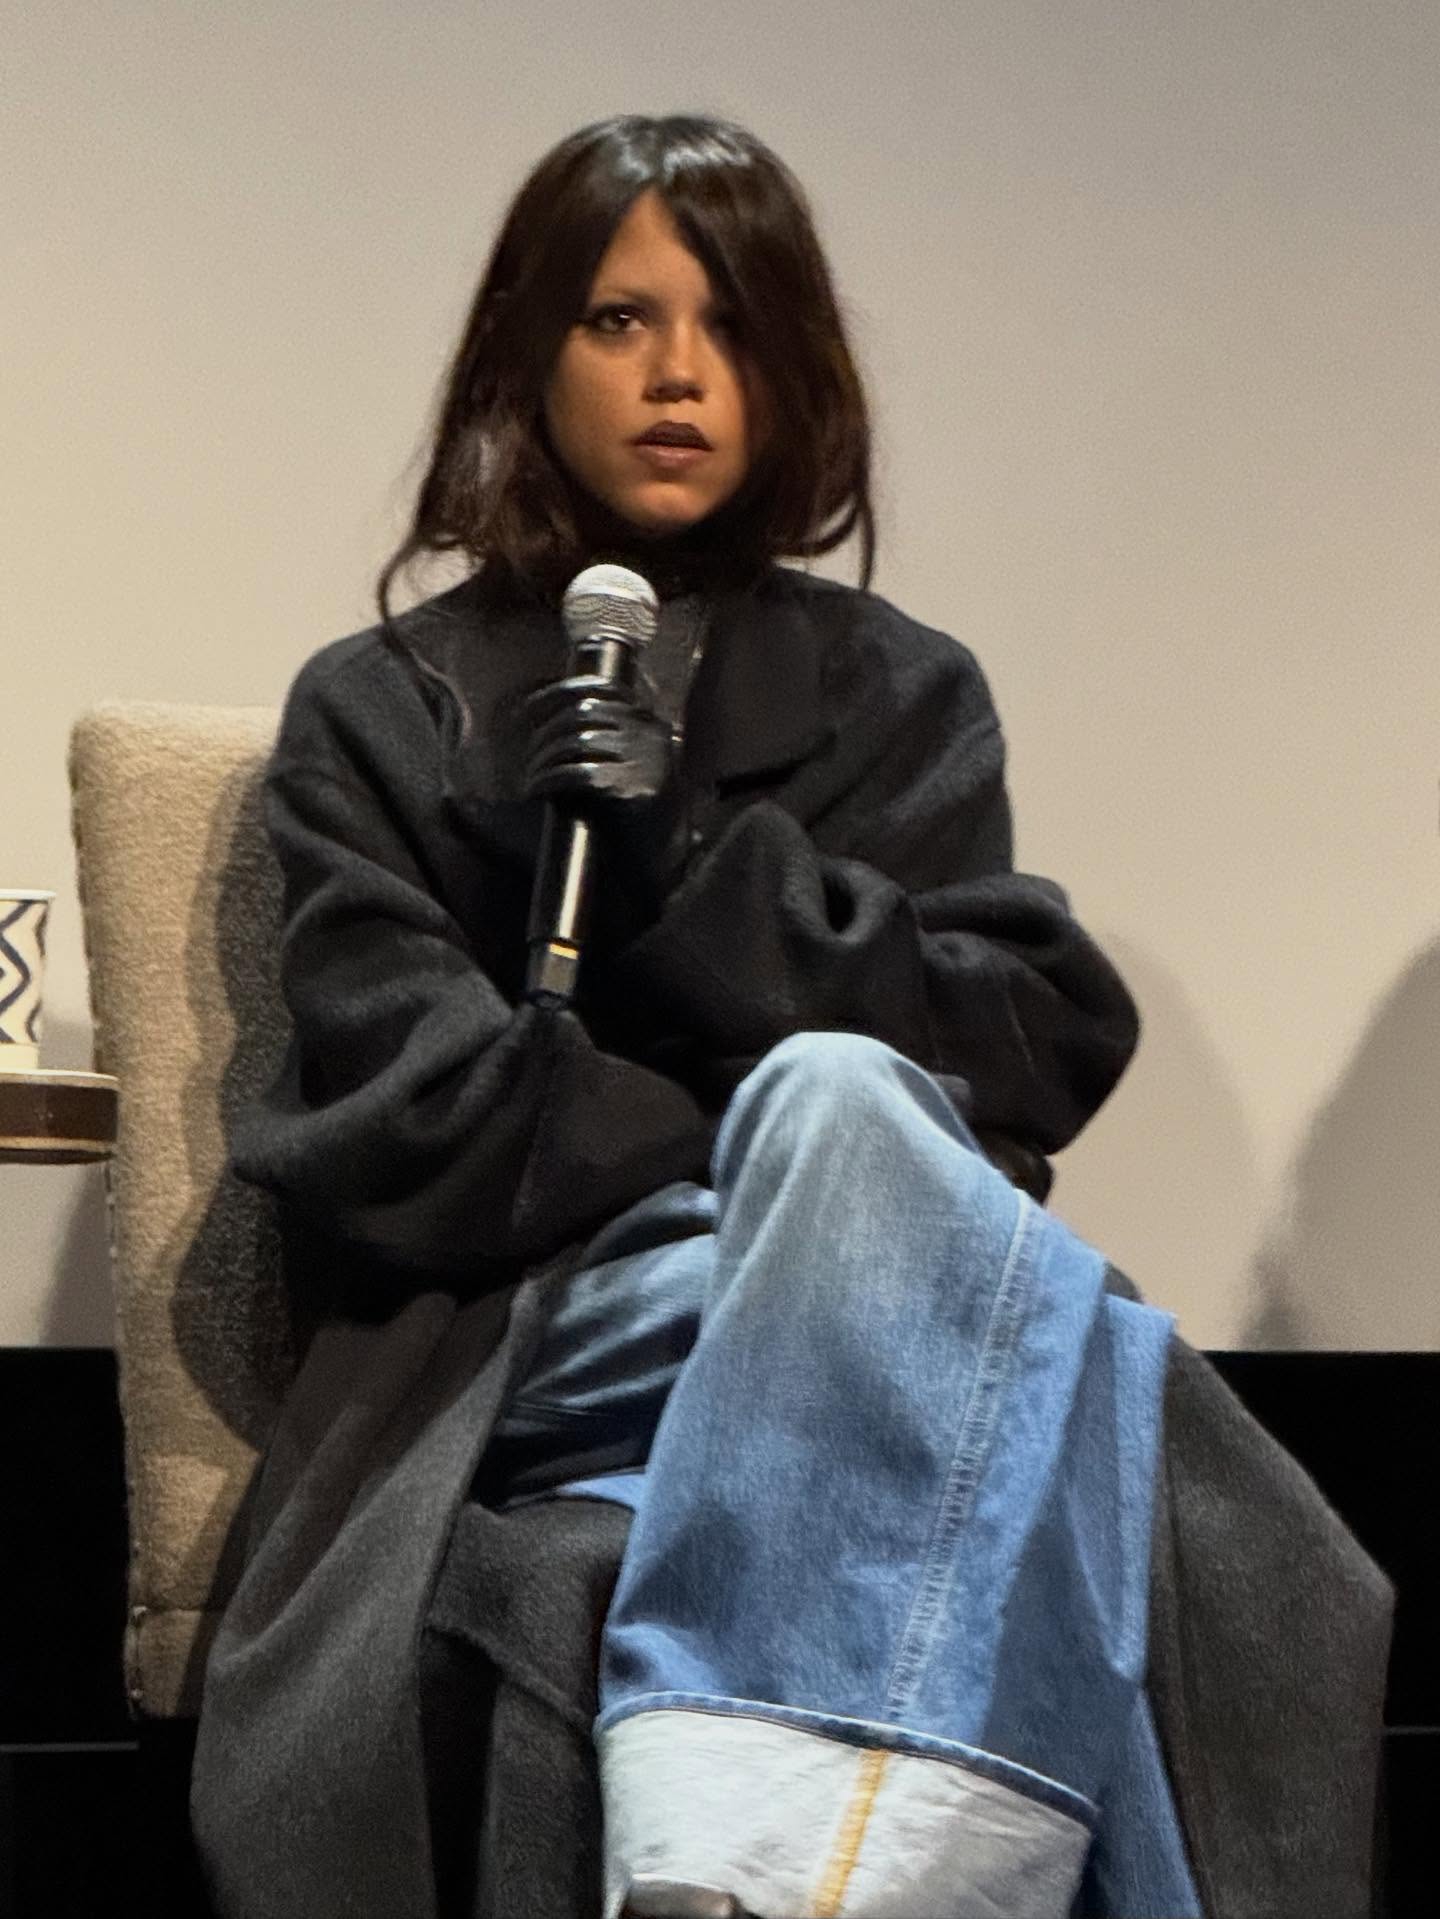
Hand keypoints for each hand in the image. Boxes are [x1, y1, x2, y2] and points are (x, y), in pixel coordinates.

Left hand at [522, 675, 691, 902]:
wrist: (662, 861)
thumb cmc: (635, 813)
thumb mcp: (626, 763)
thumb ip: (603, 736)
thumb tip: (549, 718)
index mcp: (650, 722)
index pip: (600, 688)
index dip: (558, 694)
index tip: (528, 708)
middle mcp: (651, 734)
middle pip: (581, 714)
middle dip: (544, 736)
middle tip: (527, 760)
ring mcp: (645, 759)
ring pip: (575, 742)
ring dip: (542, 761)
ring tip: (530, 779)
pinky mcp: (633, 788)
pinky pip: (576, 773)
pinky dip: (548, 780)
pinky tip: (536, 791)